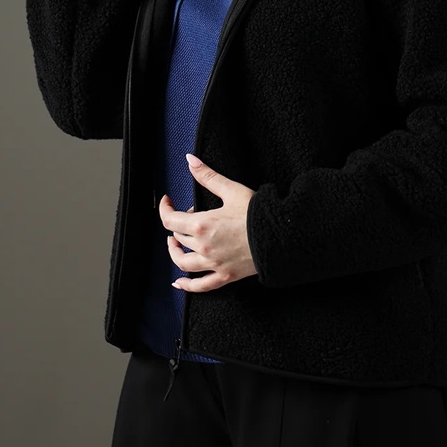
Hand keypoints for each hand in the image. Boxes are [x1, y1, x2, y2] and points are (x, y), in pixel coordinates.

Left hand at [160, 154, 256, 292]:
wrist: (281, 235)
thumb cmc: (257, 213)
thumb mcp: (231, 190)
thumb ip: (207, 176)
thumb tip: (190, 160)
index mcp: (201, 225)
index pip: (169, 219)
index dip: (165, 208)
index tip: (168, 201)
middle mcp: (203, 247)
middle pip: (178, 238)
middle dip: (178, 224)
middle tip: (190, 215)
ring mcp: (213, 264)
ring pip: (183, 263)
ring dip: (175, 253)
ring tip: (175, 244)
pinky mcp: (225, 276)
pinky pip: (200, 285)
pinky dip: (187, 285)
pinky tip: (179, 282)